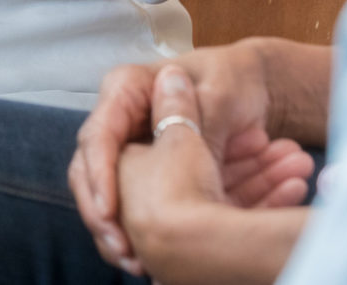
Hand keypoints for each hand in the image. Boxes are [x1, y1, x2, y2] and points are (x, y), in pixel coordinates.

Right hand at [70, 41, 310, 269]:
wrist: (254, 89)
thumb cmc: (235, 80)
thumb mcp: (221, 93)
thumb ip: (193, 110)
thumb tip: (171, 107)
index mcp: (127, 90)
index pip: (99, 135)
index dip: (100, 174)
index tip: (110, 209)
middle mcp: (121, 122)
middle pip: (92, 173)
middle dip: (104, 216)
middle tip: (124, 251)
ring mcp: (132, 152)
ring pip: (112, 198)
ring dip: (126, 233)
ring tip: (141, 265)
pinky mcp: (150, 177)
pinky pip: (139, 210)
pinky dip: (148, 238)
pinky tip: (157, 267)